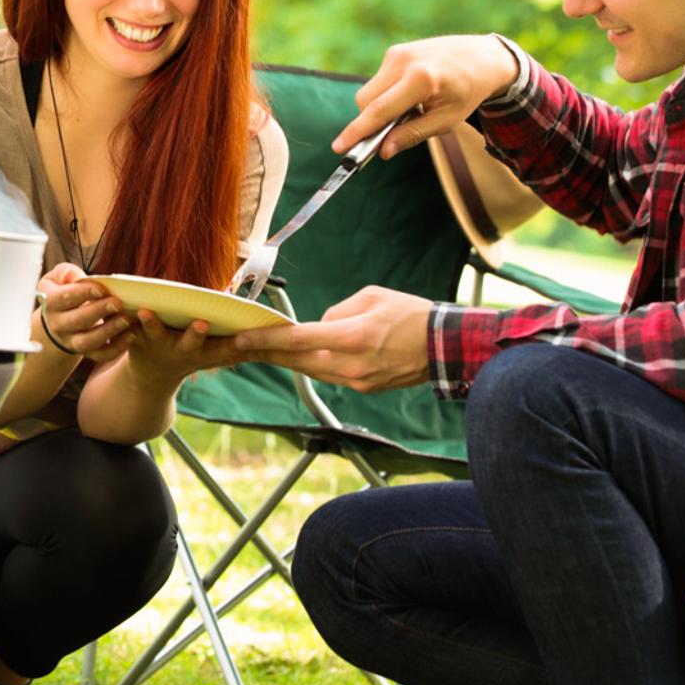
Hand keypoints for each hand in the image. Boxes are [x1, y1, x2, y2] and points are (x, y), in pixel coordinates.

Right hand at [37, 263, 131, 361]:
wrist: (59, 321)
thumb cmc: (64, 292)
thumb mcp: (57, 278)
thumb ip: (64, 272)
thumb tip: (74, 277)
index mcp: (50, 303)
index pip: (65, 298)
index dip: (83, 293)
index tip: (101, 288)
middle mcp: (58, 325)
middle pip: (77, 321)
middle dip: (98, 311)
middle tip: (118, 303)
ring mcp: (72, 342)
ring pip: (88, 342)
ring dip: (109, 331)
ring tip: (127, 319)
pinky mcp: (87, 353)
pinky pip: (102, 354)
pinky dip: (118, 347)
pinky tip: (132, 334)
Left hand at [119, 309, 235, 387]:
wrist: (150, 380)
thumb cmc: (190, 356)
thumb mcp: (216, 355)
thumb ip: (237, 345)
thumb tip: (278, 336)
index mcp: (206, 354)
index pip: (225, 349)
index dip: (236, 344)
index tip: (244, 336)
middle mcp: (184, 353)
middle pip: (191, 344)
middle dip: (196, 334)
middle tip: (201, 324)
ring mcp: (159, 347)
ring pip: (155, 334)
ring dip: (151, 324)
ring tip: (146, 312)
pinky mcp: (136, 340)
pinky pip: (129, 328)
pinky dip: (123, 317)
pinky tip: (122, 303)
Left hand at [231, 286, 433, 391]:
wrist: (444, 347)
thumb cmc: (411, 314)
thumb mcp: (371, 297)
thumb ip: (338, 311)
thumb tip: (319, 326)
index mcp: (351, 336)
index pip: (297, 339)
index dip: (265, 339)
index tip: (240, 339)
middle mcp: (350, 364)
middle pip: (296, 360)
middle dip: (267, 353)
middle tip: (240, 347)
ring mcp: (357, 381)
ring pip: (311, 371)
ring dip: (287, 360)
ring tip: (264, 350)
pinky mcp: (364, 388)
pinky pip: (330, 375)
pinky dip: (315, 365)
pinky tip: (302, 356)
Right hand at [333, 34, 517, 159]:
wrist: (482, 57)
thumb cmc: (467, 91)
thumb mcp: (446, 120)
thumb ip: (412, 135)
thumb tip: (383, 150)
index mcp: (421, 80)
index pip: (379, 111)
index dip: (356, 131)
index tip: (339, 147)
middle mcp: (404, 62)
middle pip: (365, 100)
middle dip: (368, 121)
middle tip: (383, 138)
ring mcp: (397, 53)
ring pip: (369, 91)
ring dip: (379, 108)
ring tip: (409, 112)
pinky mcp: (395, 51)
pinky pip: (378, 81)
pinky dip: (386, 95)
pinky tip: (409, 96)